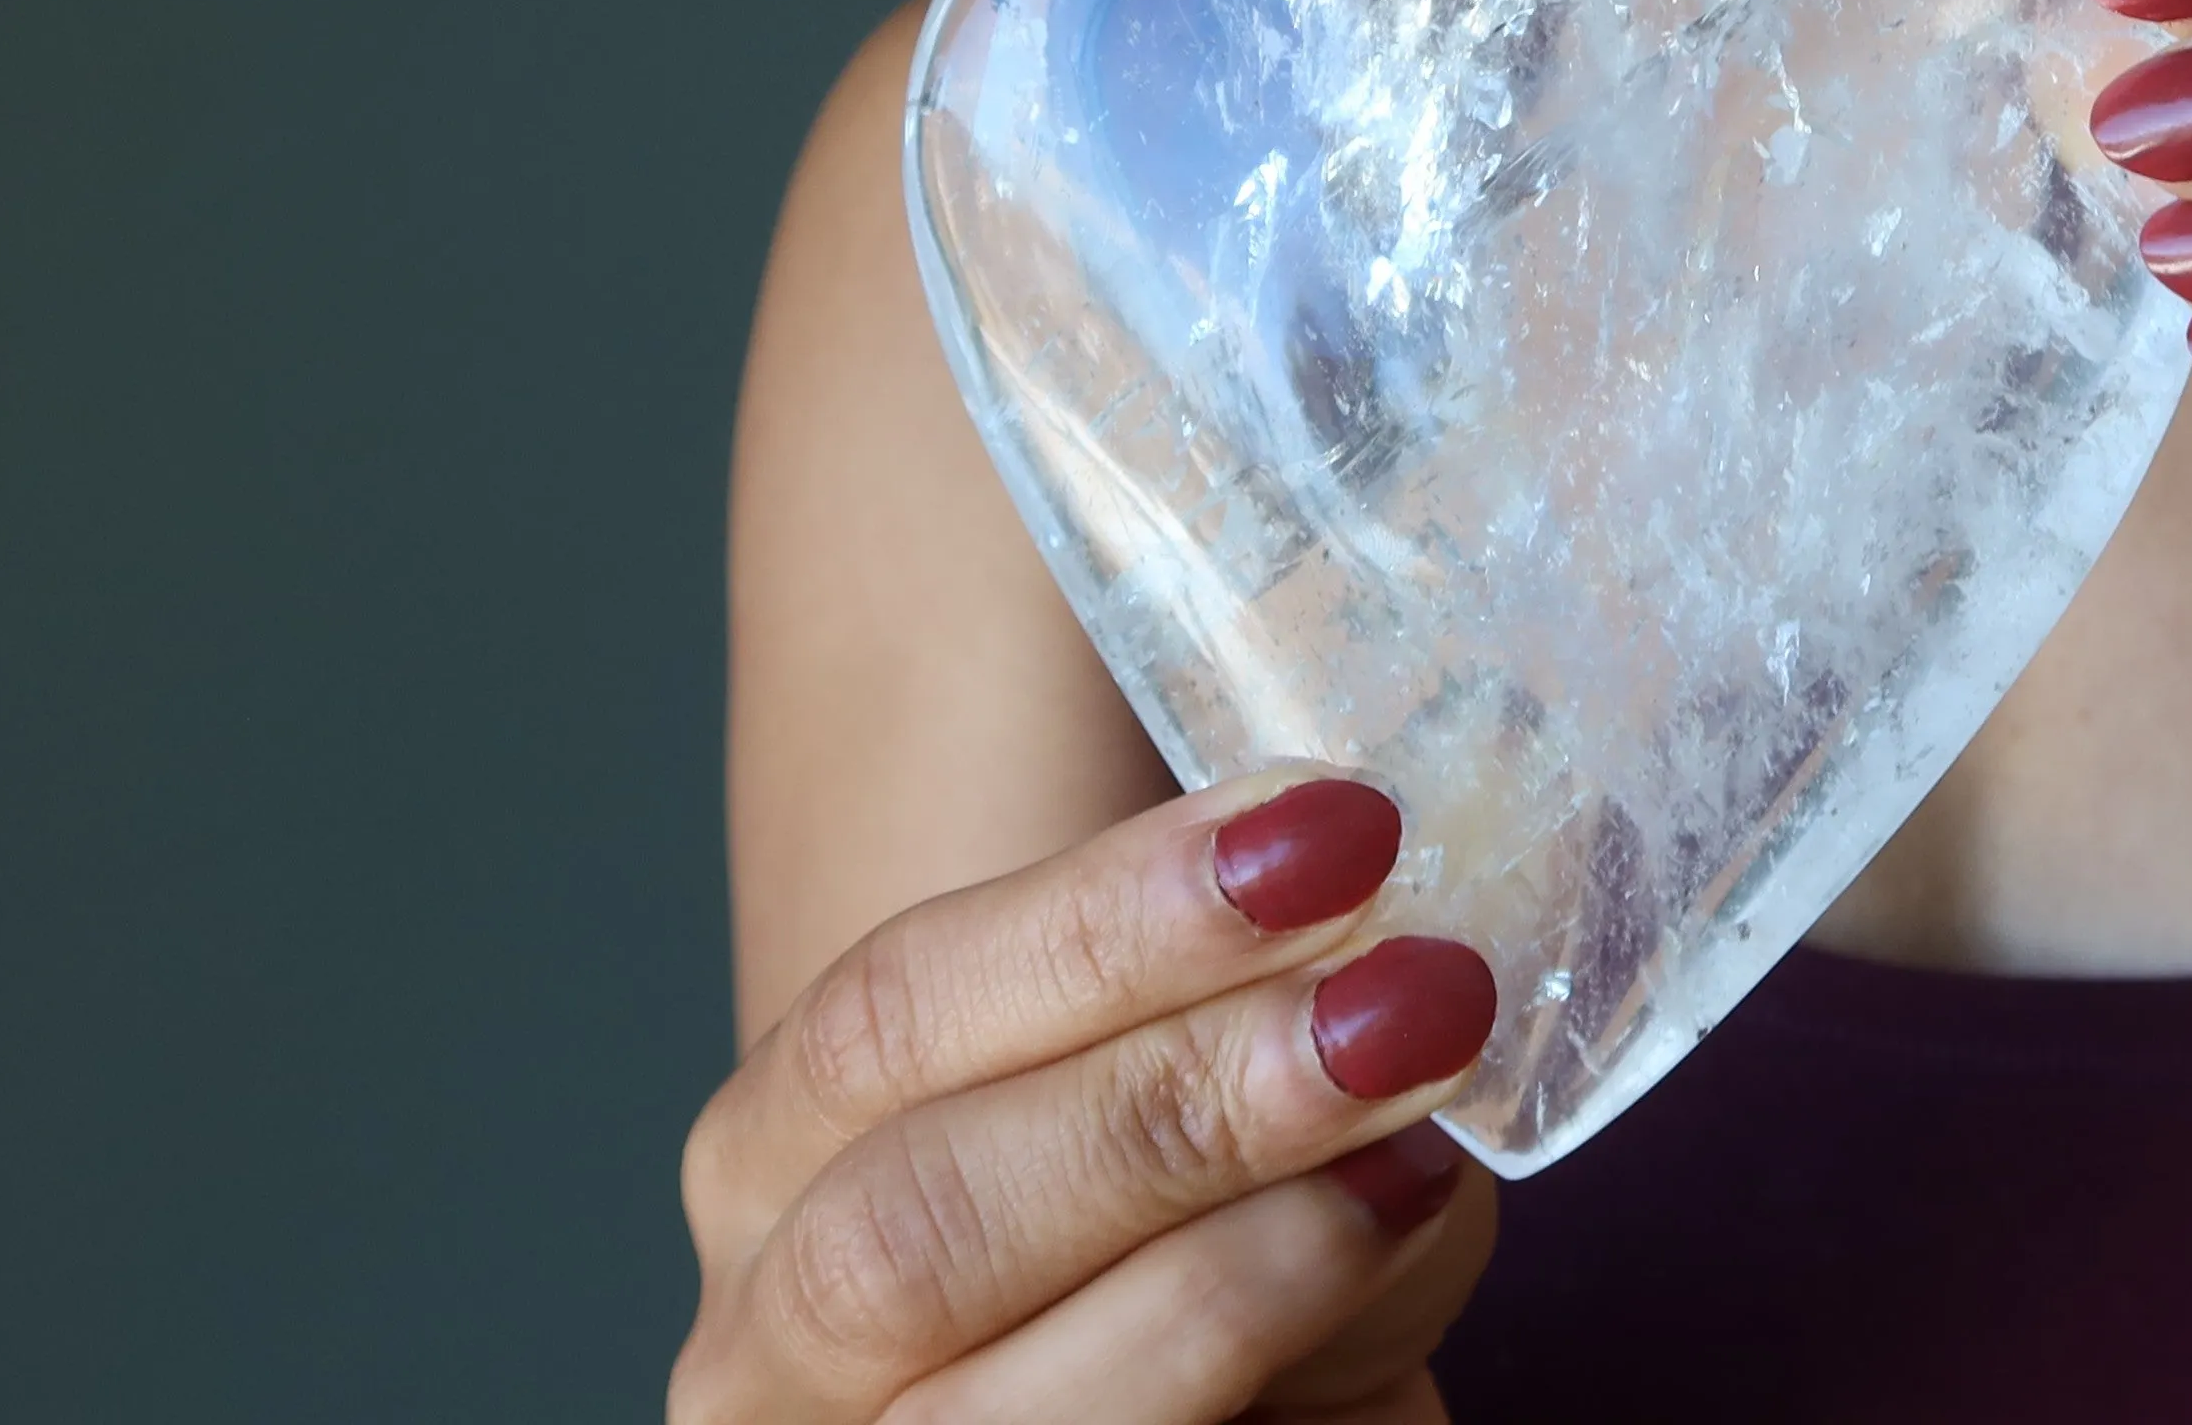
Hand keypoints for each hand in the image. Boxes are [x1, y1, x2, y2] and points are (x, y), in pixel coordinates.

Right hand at [671, 774, 1496, 1423]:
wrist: (1194, 1406)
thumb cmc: (1186, 1238)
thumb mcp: (1189, 1084)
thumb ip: (1241, 1002)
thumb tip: (1381, 951)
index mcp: (780, 1154)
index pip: (891, 1012)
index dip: (1109, 913)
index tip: (1324, 826)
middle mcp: (775, 1343)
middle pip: (917, 1218)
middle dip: (1175, 1094)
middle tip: (1399, 993)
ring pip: (997, 1414)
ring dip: (1239, 1262)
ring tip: (1417, 1144)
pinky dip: (1300, 1382)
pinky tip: (1402, 1283)